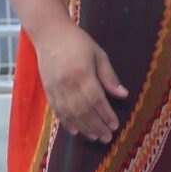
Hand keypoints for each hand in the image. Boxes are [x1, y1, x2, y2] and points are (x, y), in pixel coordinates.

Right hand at [36, 23, 127, 141]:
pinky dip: (66, 123)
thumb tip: (123, 94)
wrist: (49, 33)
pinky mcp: (47, 90)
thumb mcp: (98, 54)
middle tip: (107, 138)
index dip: (106, 115)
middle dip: (96, 126)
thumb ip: (109, 76)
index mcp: (82, 73)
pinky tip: (76, 131)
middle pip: (83, 111)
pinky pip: (57, 110)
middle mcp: (67, 84)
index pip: (97, 100)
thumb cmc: (77, 41)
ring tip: (95, 138)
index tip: (115, 125)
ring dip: (83, 128)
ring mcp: (55, 88)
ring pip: (70, 114)